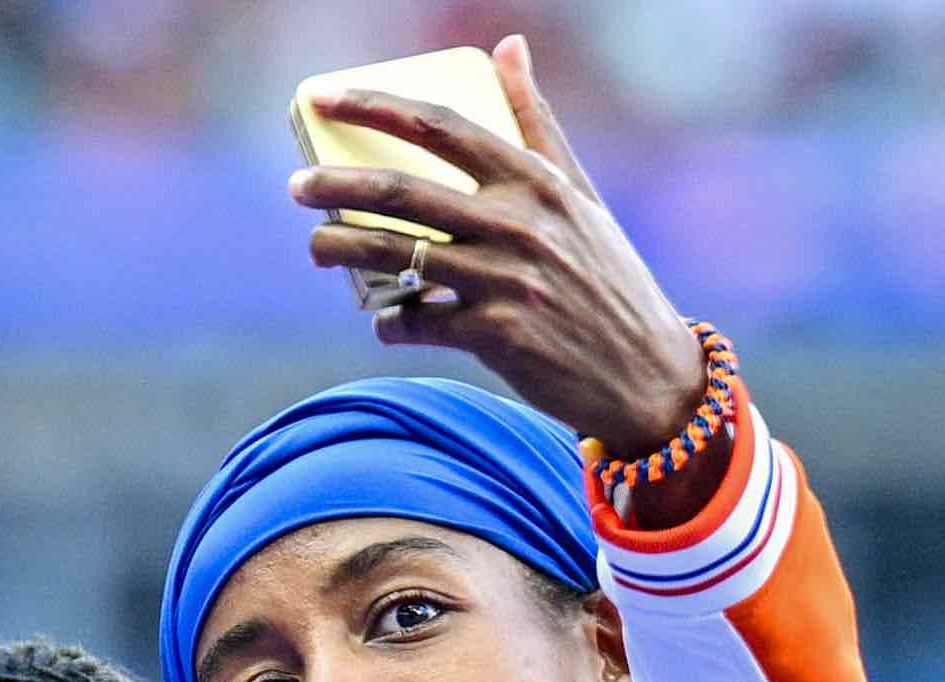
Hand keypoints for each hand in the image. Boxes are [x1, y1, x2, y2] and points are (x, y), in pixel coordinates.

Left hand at [288, 35, 706, 460]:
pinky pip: (417, 321)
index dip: (373, 107)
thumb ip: (537, 122)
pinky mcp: (496, 337)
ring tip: (316, 247)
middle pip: (401, 191)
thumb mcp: (579, 194)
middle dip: (334, 186)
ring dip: (341, 250)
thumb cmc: (606, 276)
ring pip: (397, 255)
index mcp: (536, 180)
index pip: (440, 125)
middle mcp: (519, 224)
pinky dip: (390, 320)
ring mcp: (505, 281)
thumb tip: (508, 46)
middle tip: (297, 187)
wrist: (647, 373)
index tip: (323, 98)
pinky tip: (386, 319)